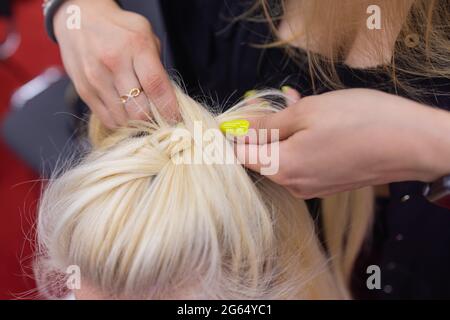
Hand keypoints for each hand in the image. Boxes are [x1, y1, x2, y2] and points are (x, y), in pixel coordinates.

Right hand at [54, 0, 177, 127]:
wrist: (79, 19)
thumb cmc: (119, 30)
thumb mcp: (146, 35)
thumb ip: (158, 66)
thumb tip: (168, 100)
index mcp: (136, 46)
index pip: (156, 86)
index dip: (168, 108)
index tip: (175, 118)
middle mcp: (114, 63)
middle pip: (139, 109)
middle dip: (153, 119)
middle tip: (158, 117)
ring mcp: (96, 78)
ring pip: (123, 119)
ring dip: (136, 122)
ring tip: (140, 113)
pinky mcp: (84, 90)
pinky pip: (107, 119)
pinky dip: (120, 122)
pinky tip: (125, 112)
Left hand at [236, 88, 449, 197]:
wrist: (411, 143)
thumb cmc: (359, 121)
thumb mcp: (307, 112)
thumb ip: (267, 124)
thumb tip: (239, 129)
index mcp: (282, 167)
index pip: (241, 156)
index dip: (235, 135)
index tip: (239, 116)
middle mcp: (294, 185)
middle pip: (263, 156)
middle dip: (264, 128)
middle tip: (276, 103)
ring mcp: (312, 188)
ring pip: (285, 157)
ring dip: (286, 132)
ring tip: (299, 106)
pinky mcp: (328, 184)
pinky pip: (304, 162)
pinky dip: (303, 142)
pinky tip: (317, 122)